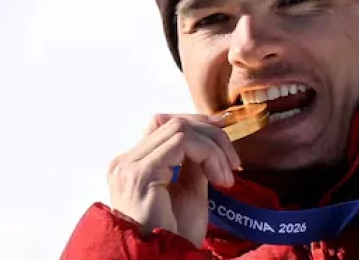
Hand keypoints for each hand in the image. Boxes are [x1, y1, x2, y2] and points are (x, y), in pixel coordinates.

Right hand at [107, 114, 241, 246]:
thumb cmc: (175, 236)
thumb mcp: (189, 191)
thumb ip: (193, 164)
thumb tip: (210, 140)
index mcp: (132, 164)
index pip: (163, 125)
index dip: (196, 123)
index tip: (225, 132)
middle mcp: (124, 161)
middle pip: (173, 123)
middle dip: (211, 136)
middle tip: (234, 163)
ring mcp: (129, 166)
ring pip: (180, 129)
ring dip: (213, 148)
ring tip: (227, 177)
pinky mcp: (141, 173)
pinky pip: (182, 144)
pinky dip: (208, 154)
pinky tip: (219, 179)